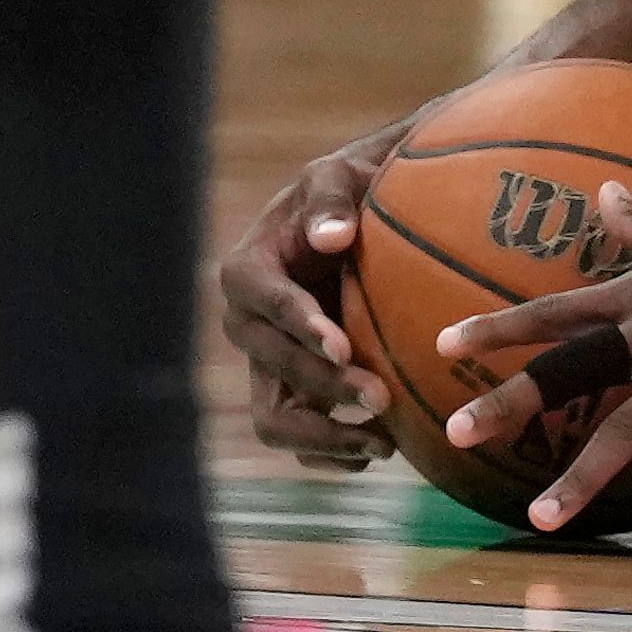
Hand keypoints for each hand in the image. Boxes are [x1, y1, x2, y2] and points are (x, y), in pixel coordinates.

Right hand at [217, 127, 410, 468]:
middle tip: (384, 398)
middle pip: (275, 367)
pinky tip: (373, 454)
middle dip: (327, 386)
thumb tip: (331, 237)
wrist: (354, 220)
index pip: (269, 304)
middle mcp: (247, 323)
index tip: (344, 348)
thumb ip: (331, 201)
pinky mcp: (290, 386)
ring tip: (383, 444)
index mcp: (248, 271)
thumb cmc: (347, 188)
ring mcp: (266, 361)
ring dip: (324, 435)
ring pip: (275, 416)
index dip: (303, 328)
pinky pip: (295, 433)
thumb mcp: (337, 177)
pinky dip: (327, 452)